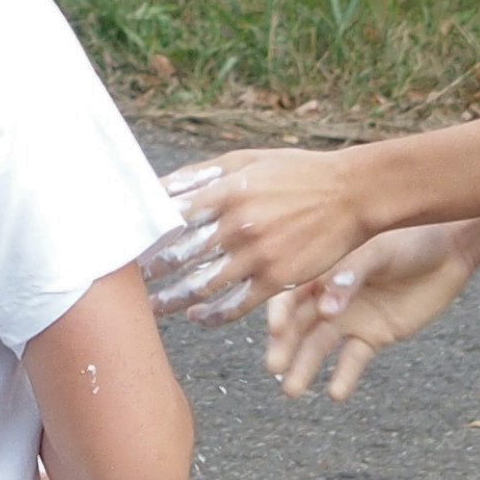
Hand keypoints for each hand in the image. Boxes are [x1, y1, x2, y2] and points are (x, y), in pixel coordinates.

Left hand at [142, 147, 375, 322]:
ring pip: (201, 286)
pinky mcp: (277, 278)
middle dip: (150, 272)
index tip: (126, 246)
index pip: (171, 218)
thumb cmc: (297, 173)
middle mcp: (237, 224)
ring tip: (152, 309)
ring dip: (172, 301)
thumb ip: (202, 174)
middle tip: (127, 283)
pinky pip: (235, 305)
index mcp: (226, 192)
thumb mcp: (247, 161)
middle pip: (179, 256)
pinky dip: (212, 316)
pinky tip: (198, 319)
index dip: (145, 235)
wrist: (353, 193)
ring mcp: (257, 254)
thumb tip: (160, 187)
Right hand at [262, 224, 476, 399]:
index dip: (280, 312)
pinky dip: (344, 376)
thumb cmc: (409, 239)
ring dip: (304, 366)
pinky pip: (352, 359)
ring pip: (319, 346)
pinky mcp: (372, 337)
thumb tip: (325, 309)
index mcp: (321, 268)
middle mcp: (328, 296)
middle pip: (298, 324)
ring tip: (291, 390)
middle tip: (274, 366)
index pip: (290, 292)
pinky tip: (336, 393)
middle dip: (284, 345)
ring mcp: (348, 318)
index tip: (275, 330)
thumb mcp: (378, 250)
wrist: (451, 251)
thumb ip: (350, 274)